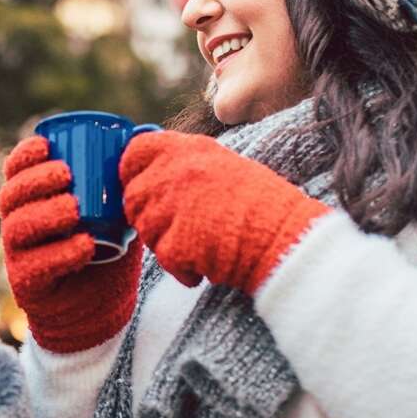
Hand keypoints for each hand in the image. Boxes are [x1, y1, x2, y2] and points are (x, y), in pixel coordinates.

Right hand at [0, 136, 141, 353]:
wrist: (100, 306)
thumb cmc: (106, 249)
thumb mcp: (114, 211)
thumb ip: (122, 180)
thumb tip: (145, 136)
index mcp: (32, 200)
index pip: (15, 171)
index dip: (24, 156)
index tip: (46, 145)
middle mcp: (18, 224)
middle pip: (11, 196)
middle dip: (35, 181)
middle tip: (66, 175)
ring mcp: (19, 255)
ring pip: (18, 228)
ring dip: (46, 214)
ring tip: (75, 209)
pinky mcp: (28, 284)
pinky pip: (36, 266)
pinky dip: (61, 253)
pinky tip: (84, 245)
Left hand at [119, 130, 328, 294]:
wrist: (285, 237)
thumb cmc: (264, 205)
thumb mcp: (225, 166)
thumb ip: (186, 165)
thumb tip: (154, 175)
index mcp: (189, 149)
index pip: (135, 151)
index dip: (131, 171)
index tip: (140, 185)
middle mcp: (175, 172)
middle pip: (133, 197)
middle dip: (148, 216)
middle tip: (178, 228)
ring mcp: (172, 207)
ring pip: (145, 230)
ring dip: (166, 243)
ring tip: (201, 245)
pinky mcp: (175, 241)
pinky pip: (164, 258)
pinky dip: (182, 269)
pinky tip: (207, 264)